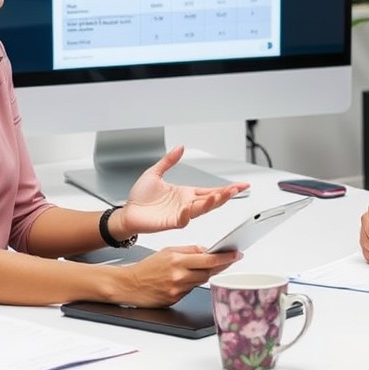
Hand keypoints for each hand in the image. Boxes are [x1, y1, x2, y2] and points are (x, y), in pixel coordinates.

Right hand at [115, 245, 239, 306]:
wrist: (129, 285)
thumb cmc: (147, 268)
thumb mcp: (167, 251)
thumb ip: (188, 250)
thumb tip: (207, 250)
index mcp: (177, 260)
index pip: (208, 258)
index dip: (225, 257)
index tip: (237, 254)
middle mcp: (179, 275)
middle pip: (209, 271)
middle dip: (223, 265)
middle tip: (233, 259)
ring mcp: (178, 289)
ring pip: (202, 281)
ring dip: (209, 273)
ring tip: (213, 266)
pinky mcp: (175, 299)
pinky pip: (192, 290)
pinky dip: (194, 283)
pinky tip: (191, 278)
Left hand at [117, 146, 249, 234]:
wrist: (127, 212)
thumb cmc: (140, 197)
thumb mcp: (155, 173)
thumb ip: (169, 161)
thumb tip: (180, 147)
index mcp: (186, 193)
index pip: (211, 190)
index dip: (226, 188)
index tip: (241, 185)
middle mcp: (187, 204)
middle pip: (212, 200)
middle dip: (226, 195)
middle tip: (238, 189)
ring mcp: (180, 214)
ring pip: (201, 209)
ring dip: (212, 203)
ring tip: (221, 195)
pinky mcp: (171, 222)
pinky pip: (182, 219)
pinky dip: (186, 214)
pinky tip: (188, 207)